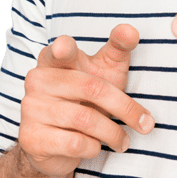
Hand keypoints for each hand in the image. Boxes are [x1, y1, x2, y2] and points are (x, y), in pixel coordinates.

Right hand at [20, 24, 152, 177]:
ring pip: (85, 119)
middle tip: (145, 124)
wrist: (57, 145)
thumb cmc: (87, 99)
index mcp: (53, 59)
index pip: (62, 51)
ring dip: (113, 133)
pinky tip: (95, 146)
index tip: (65, 47)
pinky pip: (75, 143)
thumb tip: (130, 30)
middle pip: (93, 88)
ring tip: (123, 140)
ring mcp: (31, 109)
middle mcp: (37, 80)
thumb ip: (118, 48)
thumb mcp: (105, 71)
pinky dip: (94, 147)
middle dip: (125, 109)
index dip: (64, 49)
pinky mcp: (32, 139)